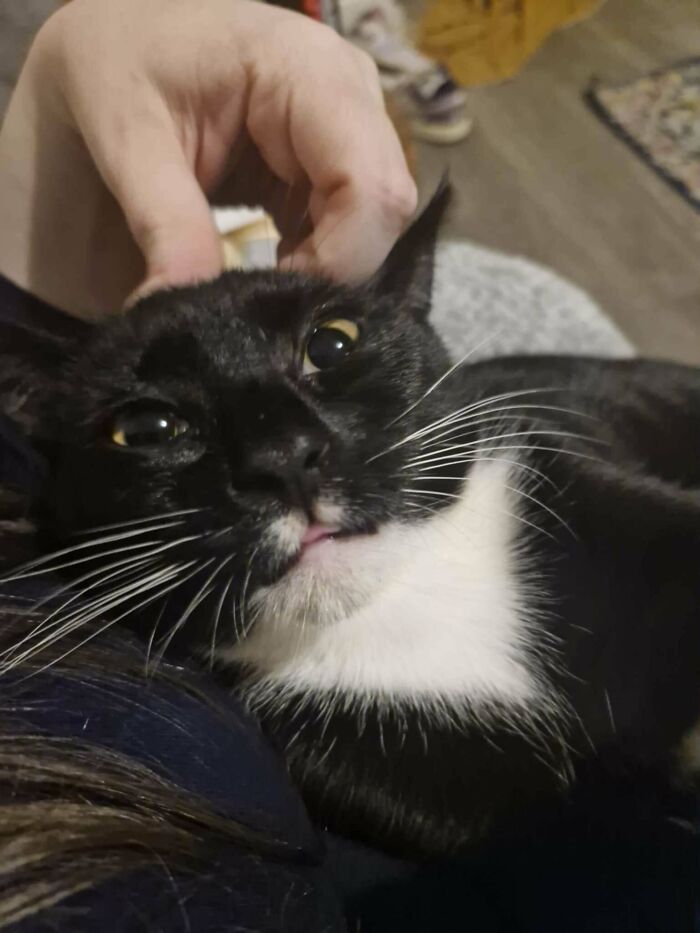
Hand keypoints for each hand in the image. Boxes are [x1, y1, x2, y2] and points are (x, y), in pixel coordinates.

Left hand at [0, 0, 415, 317]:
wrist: (124, 36)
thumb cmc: (122, 65)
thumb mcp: (129, 141)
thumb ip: (163, 224)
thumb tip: (177, 306)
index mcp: (307, 72)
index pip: (369, 186)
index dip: (337, 260)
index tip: (275, 300)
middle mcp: (351, 92)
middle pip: (384, 209)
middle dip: (331, 269)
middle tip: (264, 299)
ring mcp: (353, 122)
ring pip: (375, 223)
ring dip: (325, 265)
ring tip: (262, 276)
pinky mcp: (340, 153)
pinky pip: (354, 221)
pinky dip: (319, 254)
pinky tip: (276, 259)